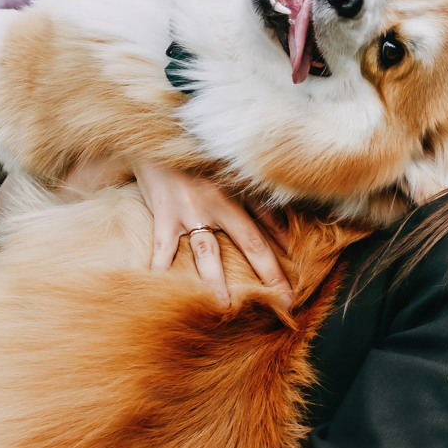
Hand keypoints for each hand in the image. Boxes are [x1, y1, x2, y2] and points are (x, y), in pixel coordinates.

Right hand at [135, 161, 291, 308]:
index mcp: (236, 198)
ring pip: (205, 251)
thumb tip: (286, 239)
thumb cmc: (199, 163)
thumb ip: (259, 207)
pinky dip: (158, 270)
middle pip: (247, 244)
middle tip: (279, 305)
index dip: (278, 266)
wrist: (159, 141)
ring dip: (215, 280)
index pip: (263, 238)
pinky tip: (157, 289)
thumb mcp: (232, 181)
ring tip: (223, 306)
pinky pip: (161, 248)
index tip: (289, 293)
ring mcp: (188, 212)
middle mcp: (217, 206)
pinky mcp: (162, 215)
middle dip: (265, 276)